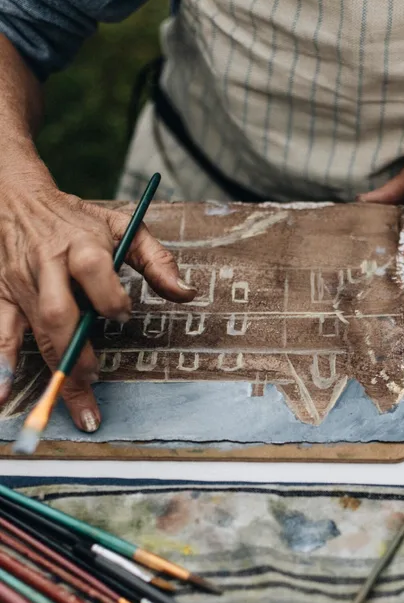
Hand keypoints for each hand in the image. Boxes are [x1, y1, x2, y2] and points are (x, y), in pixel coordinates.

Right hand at [0, 178, 195, 430]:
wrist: (16, 199)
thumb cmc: (76, 219)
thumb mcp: (122, 226)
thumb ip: (156, 261)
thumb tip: (186, 294)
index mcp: (80, 245)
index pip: (92, 270)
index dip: (109, 297)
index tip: (122, 315)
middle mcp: (48, 266)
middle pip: (59, 311)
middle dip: (77, 348)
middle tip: (95, 375)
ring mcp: (22, 284)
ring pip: (33, 329)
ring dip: (48, 367)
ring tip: (61, 403)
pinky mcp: (2, 296)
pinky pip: (1, 332)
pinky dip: (1, 365)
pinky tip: (2, 396)